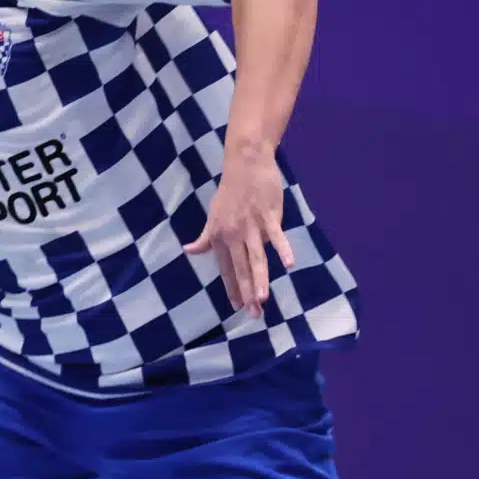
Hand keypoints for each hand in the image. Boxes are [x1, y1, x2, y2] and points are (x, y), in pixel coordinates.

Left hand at [186, 147, 293, 315]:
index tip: (237, 307)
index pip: (226, 268)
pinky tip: (289, 265)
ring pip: (256, 257)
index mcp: (219, 236)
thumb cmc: (230, 192)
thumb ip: (205, 238)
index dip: (231, 287)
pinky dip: (283, 249)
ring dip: (259, 278)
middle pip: (241, 268)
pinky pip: (277, 236)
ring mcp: (251, 226)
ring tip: (262, 299)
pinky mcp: (268, 216)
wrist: (244, 164)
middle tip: (253, 314)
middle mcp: (233, 234)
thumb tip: (190, 251)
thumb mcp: (213, 216)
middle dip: (246, 292)